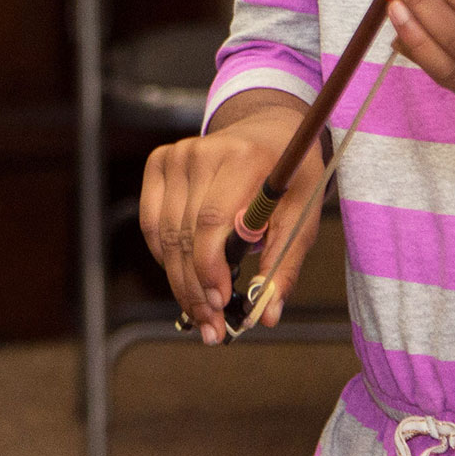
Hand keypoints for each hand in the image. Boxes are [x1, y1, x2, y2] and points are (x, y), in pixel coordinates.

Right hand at [139, 88, 328, 342]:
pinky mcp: (160, 161)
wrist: (267, 129)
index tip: (220, 303)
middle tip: (210, 326)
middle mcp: (203, 151)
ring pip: (164, 234)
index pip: (212, 219)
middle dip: (194, 286)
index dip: (210, 267)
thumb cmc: (289, 176)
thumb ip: (283, 263)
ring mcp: (177, 155)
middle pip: (184, 232)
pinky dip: (165, 256)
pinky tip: (183, 276)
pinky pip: (151, 222)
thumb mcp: (302, 215)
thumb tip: (265, 314)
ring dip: (178, 280)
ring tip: (199, 313)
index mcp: (243, 158)